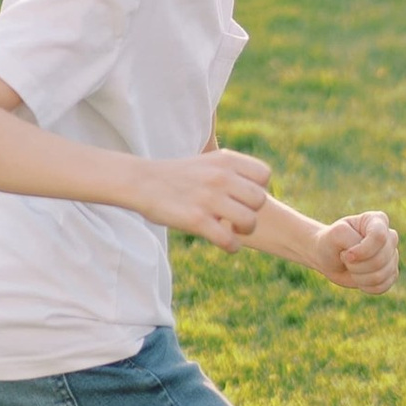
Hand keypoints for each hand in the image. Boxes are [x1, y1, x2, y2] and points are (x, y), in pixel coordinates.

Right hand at [136, 146, 274, 249]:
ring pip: (249, 221)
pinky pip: (230, 241)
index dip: (258, 188)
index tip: (243, 197)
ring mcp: (209, 198)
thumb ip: (231, 171)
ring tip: (232, 230)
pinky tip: (223, 243)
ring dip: (244, 231)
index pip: (264, 175)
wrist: (142, 182)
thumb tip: (257, 185)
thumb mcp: (207, 161)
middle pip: (260, 200)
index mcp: (225, 160)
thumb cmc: (178, 175)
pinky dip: (231, 246)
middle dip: (253, 212)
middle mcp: (220, 176)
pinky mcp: (197, 220)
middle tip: (238, 217)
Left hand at [316, 210, 397, 293]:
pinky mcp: (391, 273)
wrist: (329, 258)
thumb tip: (363, 255)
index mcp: (378, 220)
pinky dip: (365, 286)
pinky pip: (383, 286)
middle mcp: (389, 236)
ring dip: (359, 276)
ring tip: (350, 268)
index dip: (363, 250)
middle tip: (345, 259)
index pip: (379, 237)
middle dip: (357, 265)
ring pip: (381, 274)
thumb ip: (349, 238)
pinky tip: (358, 278)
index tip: (346, 254)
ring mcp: (392, 255)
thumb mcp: (335, 234)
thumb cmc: (332, 242)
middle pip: (381, 259)